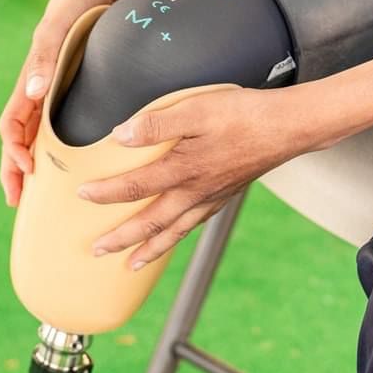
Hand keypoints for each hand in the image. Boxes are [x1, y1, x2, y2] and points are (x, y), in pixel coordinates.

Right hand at [0, 0, 118, 206]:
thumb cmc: (75, 2)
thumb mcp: (57, 29)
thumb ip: (44, 58)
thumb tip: (30, 94)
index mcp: (30, 80)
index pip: (12, 127)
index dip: (13, 154)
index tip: (26, 174)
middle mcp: (39, 87)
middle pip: (19, 136)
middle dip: (14, 168)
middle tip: (17, 200)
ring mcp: (56, 86)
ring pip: (38, 132)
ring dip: (34, 159)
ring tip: (37, 188)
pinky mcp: (75, 82)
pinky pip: (60, 120)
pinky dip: (59, 143)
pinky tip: (73, 157)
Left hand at [79, 86, 339, 268]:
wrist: (290, 126)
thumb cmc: (244, 113)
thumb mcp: (197, 108)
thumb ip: (157, 123)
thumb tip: (121, 135)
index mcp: (184, 169)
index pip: (135, 186)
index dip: (106, 193)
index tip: (82, 195)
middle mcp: (196, 191)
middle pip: (151, 222)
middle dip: (122, 238)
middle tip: (97, 251)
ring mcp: (213, 196)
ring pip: (174, 230)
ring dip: (149, 248)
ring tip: (129, 263)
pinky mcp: (227, 194)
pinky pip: (195, 223)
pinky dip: (177, 235)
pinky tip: (172, 236)